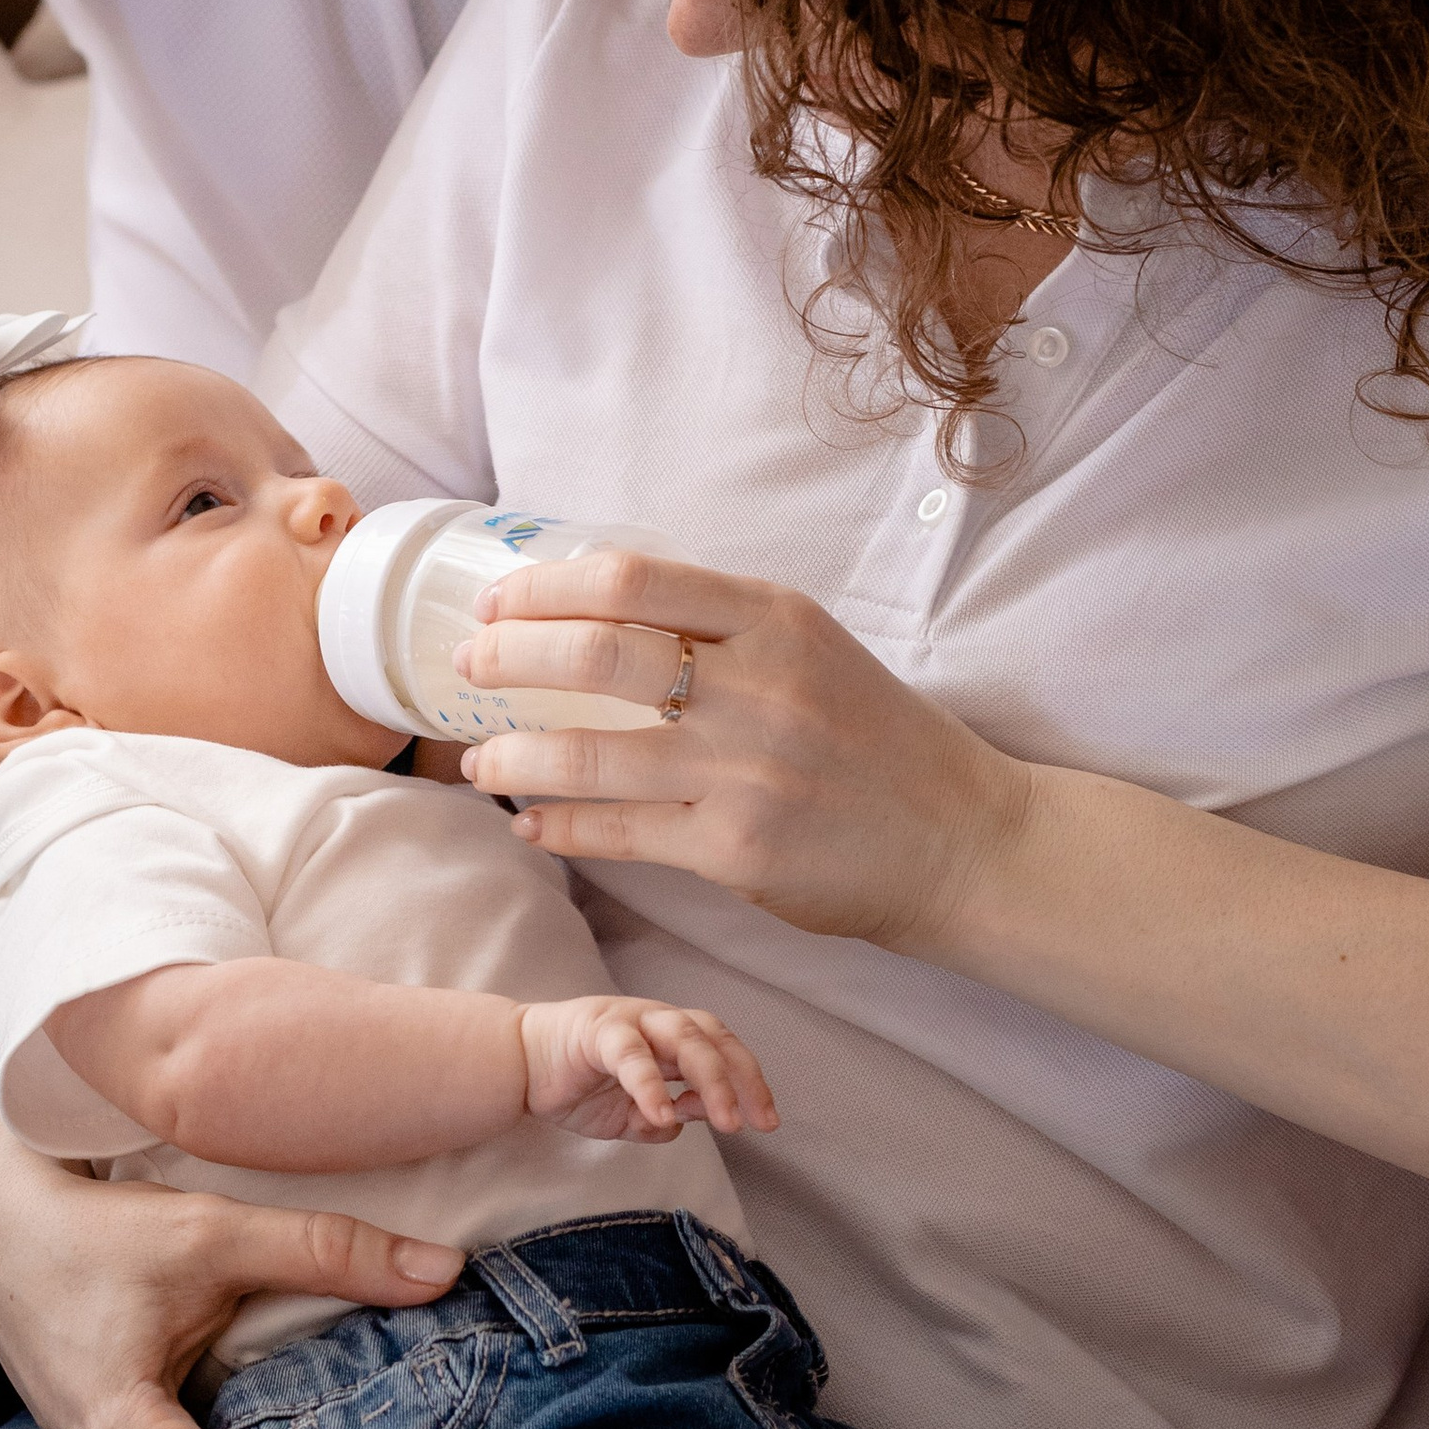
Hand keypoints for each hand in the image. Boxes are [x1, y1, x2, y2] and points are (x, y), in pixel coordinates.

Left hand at [454, 548, 1021, 956]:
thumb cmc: (875, 738)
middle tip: (468, 667)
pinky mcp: (735, 849)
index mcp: (774, 619)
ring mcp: (745, 771)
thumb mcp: (810, 648)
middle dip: (508, 656)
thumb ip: (719, 626)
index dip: (544, 587)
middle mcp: (758, 687)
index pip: (631, 579)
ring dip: (512, 755)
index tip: (498, 601)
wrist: (959, 837)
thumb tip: (592, 611)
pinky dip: (559, 826)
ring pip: (589, 752)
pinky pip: (617, 832)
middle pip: (596, 652)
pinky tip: (530, 823)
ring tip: (478, 762)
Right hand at [518, 993, 776, 1142]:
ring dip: (711, 1079)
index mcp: (670, 1037)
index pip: (723, 1050)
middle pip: (713, 1039)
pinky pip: (631, 1055)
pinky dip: (650, 1084)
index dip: (750, 1082)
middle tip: (758, 1124)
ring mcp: (629, 1020)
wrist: (518, 1066)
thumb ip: (664, 1115)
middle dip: (742, 1081)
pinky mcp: (597, 1029)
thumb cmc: (575, 1084)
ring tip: (726, 1122)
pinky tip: (662, 1115)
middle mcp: (657, 1020)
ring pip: (683, 1037)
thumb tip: (695, 1121)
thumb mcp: (629, 1114)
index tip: (767, 1122)